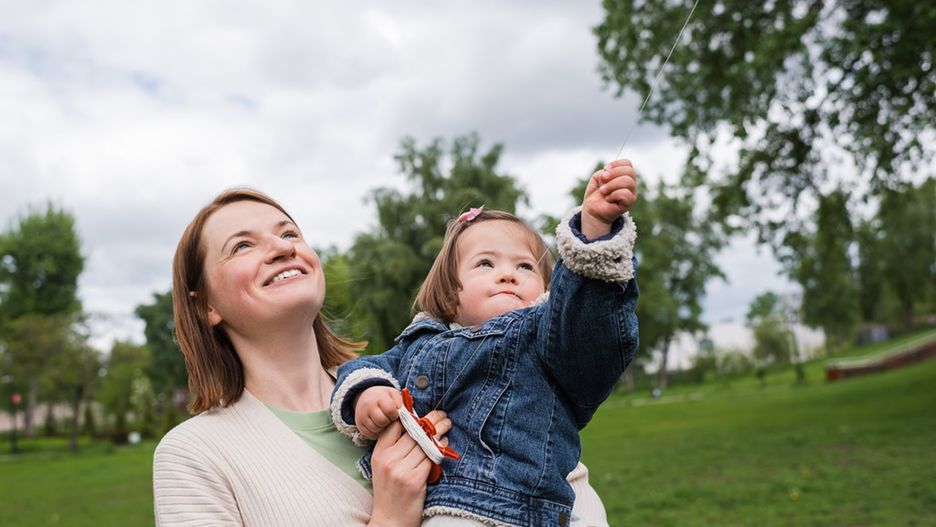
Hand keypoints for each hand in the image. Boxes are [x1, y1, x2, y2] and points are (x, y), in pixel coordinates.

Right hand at [355, 386, 402, 438]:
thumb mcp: (392, 393)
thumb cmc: (383, 397)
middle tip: (390, 419)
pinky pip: (370, 434)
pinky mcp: (359, 425)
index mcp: (379, 397)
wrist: (365, 396)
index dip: (395, 414)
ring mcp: (362, 416)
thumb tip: (404, 414)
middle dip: (388, 422)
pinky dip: (376, 432)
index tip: (395, 414)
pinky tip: (378, 425)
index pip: (390, 410)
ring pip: (376, 429)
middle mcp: (368, 406)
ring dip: (383, 428)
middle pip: (382, 421)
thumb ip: (400, 401)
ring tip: (384, 422)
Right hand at [367, 410, 451, 526]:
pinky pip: (431, 458)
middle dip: (430, 420)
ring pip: (424, 444)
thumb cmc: (390, 492)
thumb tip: (415, 424)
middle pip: (413, 432)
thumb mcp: (384, 467)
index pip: (394, 426)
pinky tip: (444, 444)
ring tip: (447, 426)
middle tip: (443, 414)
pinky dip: (439, 449)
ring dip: (438, 433)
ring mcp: (401, 470)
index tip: (423, 411)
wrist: (391, 521)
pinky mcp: (414, 480)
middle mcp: (388, 460)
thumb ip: (395, 447)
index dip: (410, 416)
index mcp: (379, 453)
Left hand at [581, 159, 637, 238]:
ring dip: (611, 185)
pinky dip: (613, 194)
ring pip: (628, 181)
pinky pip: (626, 194)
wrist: (593, 210)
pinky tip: (608, 198)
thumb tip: (608, 173)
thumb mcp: (597, 178)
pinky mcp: (629, 203)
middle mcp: (631, 184)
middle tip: (603, 180)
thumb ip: (604, 172)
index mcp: (625, 176)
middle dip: (613, 173)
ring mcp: (631, 194)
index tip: (605, 170)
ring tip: (603, 191)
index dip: (616, 164)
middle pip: (629, 171)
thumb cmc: (596, 194)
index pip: (628, 163)